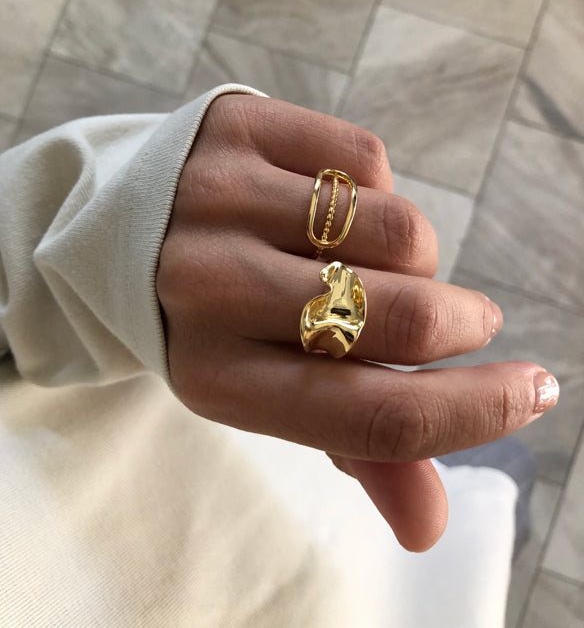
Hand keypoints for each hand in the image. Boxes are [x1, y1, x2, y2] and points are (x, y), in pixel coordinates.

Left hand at [156, 94, 557, 551]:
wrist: (119, 228)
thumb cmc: (210, 323)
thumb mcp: (259, 387)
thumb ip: (345, 441)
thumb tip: (428, 524)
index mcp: (216, 379)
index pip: (371, 415)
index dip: (474, 412)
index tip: (533, 390)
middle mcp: (210, 289)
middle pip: (400, 320)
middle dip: (463, 324)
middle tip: (469, 321)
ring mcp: (220, 197)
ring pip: (397, 230)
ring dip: (414, 255)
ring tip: (374, 262)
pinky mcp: (239, 128)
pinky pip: (368, 159)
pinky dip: (378, 189)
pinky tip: (339, 206)